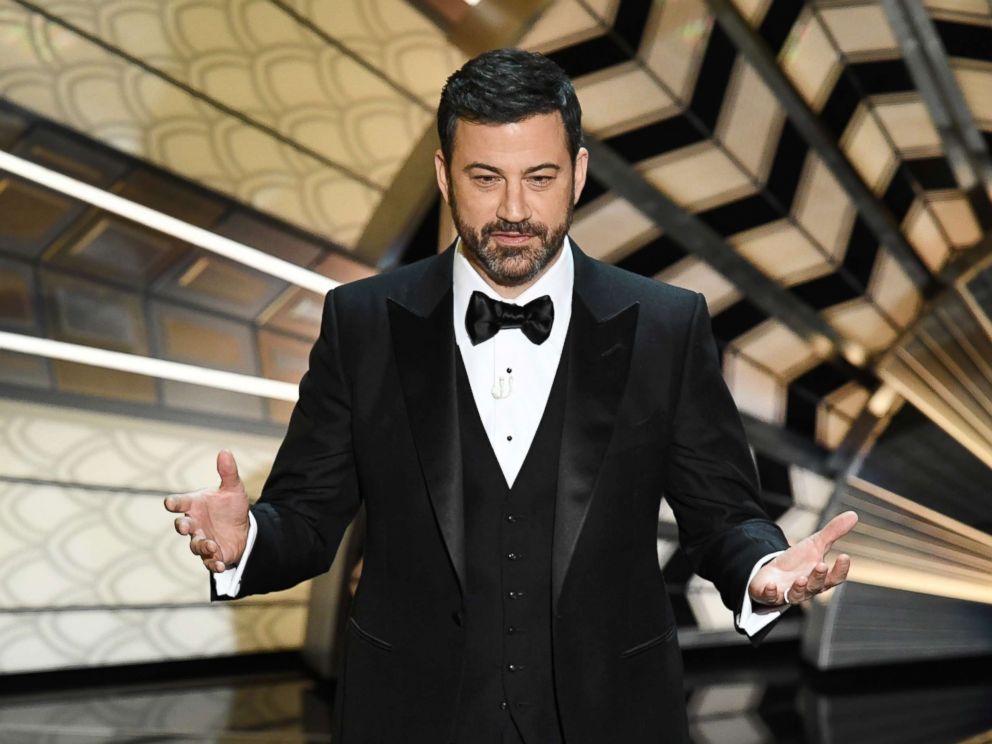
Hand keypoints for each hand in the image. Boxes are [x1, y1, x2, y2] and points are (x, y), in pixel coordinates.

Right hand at [164, 449, 249, 572]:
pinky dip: (212, 563)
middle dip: (183, 526)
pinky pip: (208, 561)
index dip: (174, 503)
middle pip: (182, 526)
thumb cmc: (231, 506)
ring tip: (211, 545)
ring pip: (195, 545)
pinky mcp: (212, 554)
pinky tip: (218, 563)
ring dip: (201, 546)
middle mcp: (194, 523)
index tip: (170, 503)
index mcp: (194, 505)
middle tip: (186, 526)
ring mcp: (201, 539)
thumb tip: (225, 451)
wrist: (243, 528)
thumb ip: (228, 472)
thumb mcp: (233, 489)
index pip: (179, 502)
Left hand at [749, 510, 857, 606]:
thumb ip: (833, 532)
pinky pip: (770, 597)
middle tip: (821, 565)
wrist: (774, 573)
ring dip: (799, 588)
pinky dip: (770, 593)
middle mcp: (807, 589)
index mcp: (820, 578)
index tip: (844, 556)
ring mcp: (788, 593)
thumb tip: (853, 514)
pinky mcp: (769, 595)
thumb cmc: (798, 562)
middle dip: (818, 577)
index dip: (840, 569)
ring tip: (800, 578)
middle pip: (816, 587)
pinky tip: (771, 586)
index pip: (835, 577)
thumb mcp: (815, 544)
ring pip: (796, 595)